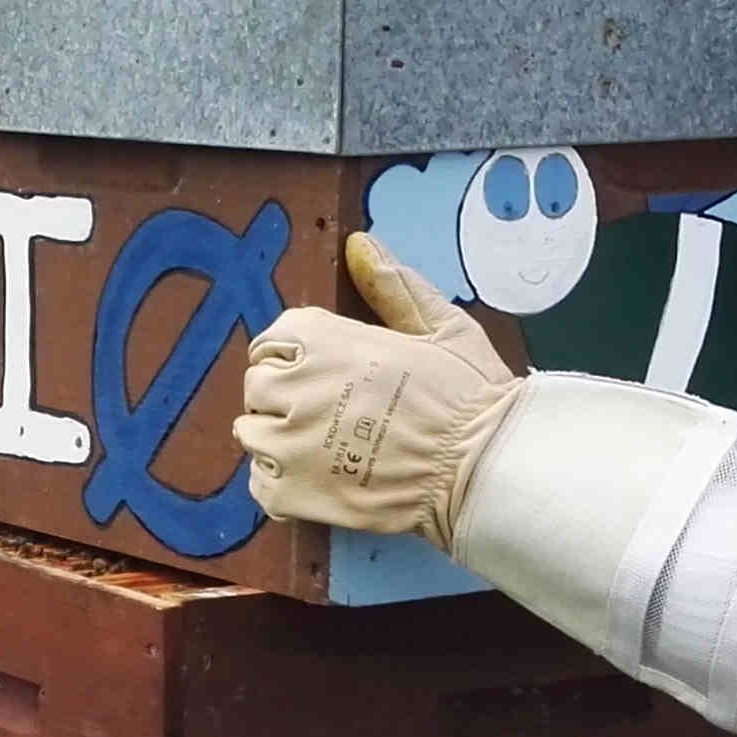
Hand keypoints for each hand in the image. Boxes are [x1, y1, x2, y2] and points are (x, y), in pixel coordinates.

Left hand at [233, 235, 525, 548]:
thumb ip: (392, 286)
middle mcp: (298, 387)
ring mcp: (292, 443)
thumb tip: (358, 244)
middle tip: (325, 411)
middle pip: (257, 386)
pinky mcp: (297, 492)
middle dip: (284, 396)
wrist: (484, 467)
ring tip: (322, 447)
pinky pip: (260, 485)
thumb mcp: (440, 327)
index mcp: (326, 340)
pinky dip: (281, 483)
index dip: (291, 355)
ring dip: (279, 439)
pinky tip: (317, 480)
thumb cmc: (470, 396)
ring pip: (251, 433)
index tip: (314, 370)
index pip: (271, 339)